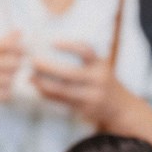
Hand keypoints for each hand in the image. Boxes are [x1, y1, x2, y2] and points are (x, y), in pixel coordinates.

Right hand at [0, 32, 22, 114]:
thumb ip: (2, 42)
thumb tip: (20, 31)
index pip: (7, 46)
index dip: (21, 48)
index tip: (27, 51)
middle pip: (12, 63)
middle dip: (17, 65)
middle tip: (16, 67)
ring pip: (10, 80)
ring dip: (11, 80)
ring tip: (5, 78)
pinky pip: (5, 93)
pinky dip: (6, 92)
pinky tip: (0, 89)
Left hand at [31, 40, 146, 132]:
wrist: (121, 108)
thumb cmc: (103, 82)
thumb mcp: (99, 68)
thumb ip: (83, 60)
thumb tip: (50, 47)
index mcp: (100, 65)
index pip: (86, 51)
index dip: (69, 46)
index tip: (52, 42)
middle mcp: (97, 80)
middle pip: (69, 73)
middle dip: (48, 67)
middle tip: (33, 61)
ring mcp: (92, 96)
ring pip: (63, 90)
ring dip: (43, 84)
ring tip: (31, 77)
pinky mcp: (85, 109)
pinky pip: (62, 101)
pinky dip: (48, 95)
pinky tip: (39, 89)